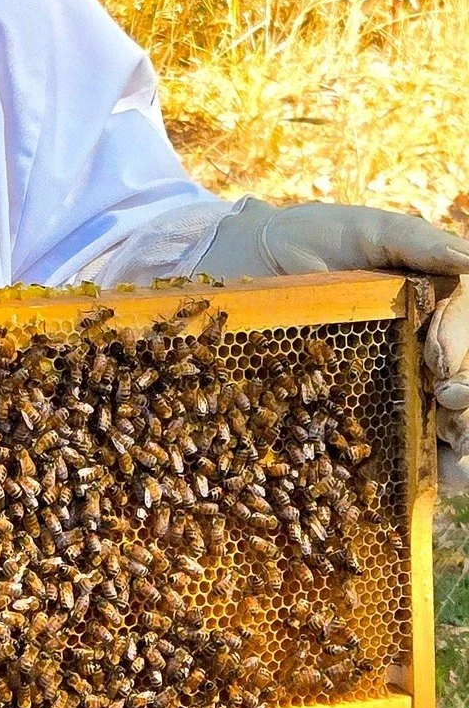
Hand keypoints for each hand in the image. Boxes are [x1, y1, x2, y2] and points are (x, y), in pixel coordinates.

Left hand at [198, 198, 468, 493]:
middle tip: (446, 400)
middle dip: (467, 404)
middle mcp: (433, 352)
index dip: (460, 344)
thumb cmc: (320, 239)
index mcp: (441, 309)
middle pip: (466, 386)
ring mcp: (409, 385)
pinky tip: (436, 475)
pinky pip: (413, 447)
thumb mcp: (368, 232)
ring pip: (454, 424)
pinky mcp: (376, 413)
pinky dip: (430, 466)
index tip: (437, 359)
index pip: (467, 333)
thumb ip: (416, 241)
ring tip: (453, 456)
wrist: (259, 261)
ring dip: (463, 445)